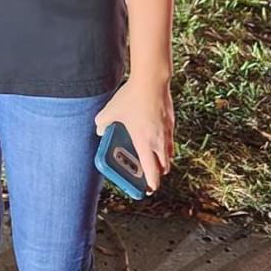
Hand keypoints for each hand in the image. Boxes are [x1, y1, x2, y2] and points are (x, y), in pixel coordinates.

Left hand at [95, 76, 173, 193]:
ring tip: (153, 159)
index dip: (151, 184)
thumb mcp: (111, 110)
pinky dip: (165, 145)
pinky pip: (170, 140)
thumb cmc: (132, 97)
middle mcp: (159, 141)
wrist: (152, 81)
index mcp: (144, 143)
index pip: (152, 172)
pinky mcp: (171, 122)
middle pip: (164, 167)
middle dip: (157, 174)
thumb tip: (98, 130)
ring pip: (169, 154)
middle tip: (148, 174)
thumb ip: (102, 122)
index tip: (147, 189)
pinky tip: (156, 138)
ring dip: (163, 160)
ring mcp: (167, 132)